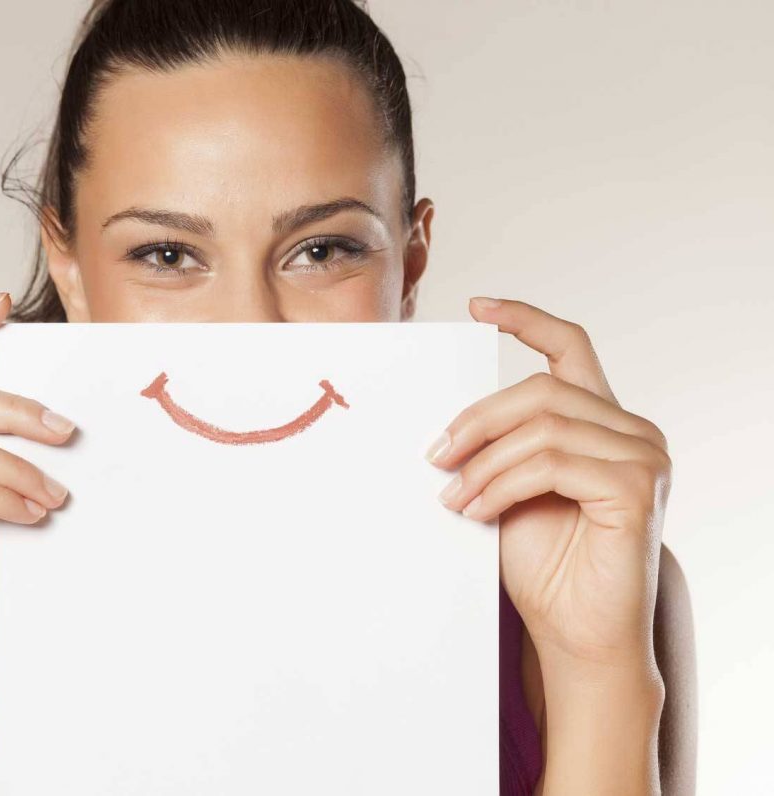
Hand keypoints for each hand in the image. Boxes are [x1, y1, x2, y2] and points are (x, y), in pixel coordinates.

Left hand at [427, 297, 670, 679]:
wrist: (574, 633)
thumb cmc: (543, 565)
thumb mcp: (508, 488)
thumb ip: (496, 446)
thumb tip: (442, 421)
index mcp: (602, 422)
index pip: (570, 347)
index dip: (525, 319)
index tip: (476, 306)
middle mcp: (632, 431)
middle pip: (541, 389)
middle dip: (476, 420)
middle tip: (435, 457)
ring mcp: (643, 457)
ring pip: (543, 426)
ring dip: (483, 461)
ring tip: (452, 497)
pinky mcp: (637, 488)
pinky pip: (552, 463)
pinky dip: (502, 484)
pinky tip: (477, 511)